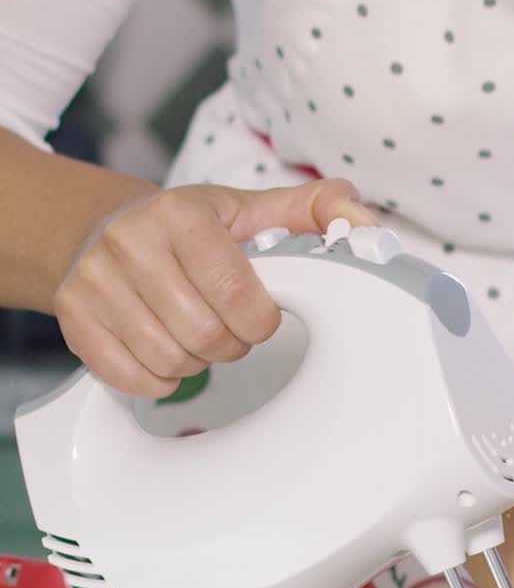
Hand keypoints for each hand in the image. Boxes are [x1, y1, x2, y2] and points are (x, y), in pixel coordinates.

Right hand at [53, 177, 375, 397]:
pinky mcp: (75, 319)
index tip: (260, 312)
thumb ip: (313, 211)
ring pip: (171, 360)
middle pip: (206, 334)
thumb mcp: (251, 209)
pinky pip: (132, 377)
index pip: (238, 294)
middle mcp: (130, 244)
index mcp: (181, 215)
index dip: (260, 318)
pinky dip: (159, 378)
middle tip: (229, 326)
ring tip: (198, 333)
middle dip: (231, 342)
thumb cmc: (189, 226)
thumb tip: (363, 222)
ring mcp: (96, 283)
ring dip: (197, 361)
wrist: (98, 227)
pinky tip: (166, 352)